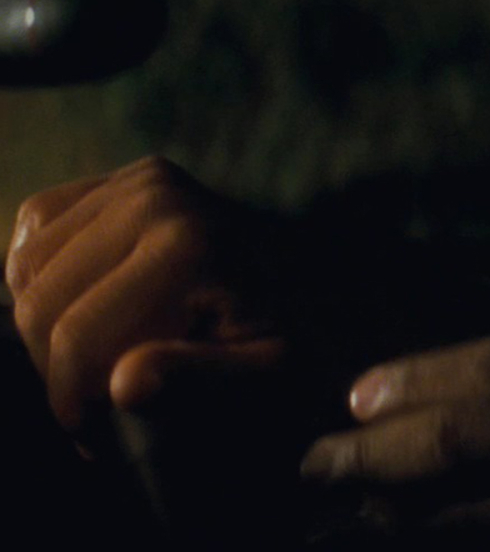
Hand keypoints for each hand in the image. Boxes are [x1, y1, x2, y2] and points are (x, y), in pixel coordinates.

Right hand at [5, 156, 284, 437]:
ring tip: (99, 366)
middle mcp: (156, 194)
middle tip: (99, 410)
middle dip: (58, 372)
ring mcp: (138, 179)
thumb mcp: (263, 379)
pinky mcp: (122, 179)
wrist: (326, 297)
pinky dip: (40, 277)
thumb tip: (128, 382)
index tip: (100, 442)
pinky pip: (35, 230)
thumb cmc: (295, 349)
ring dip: (47, 331)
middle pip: (41, 304)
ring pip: (27, 271)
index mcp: (187, 244)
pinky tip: (83, 312)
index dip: (74, 404)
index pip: (78, 337)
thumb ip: (199, 382)